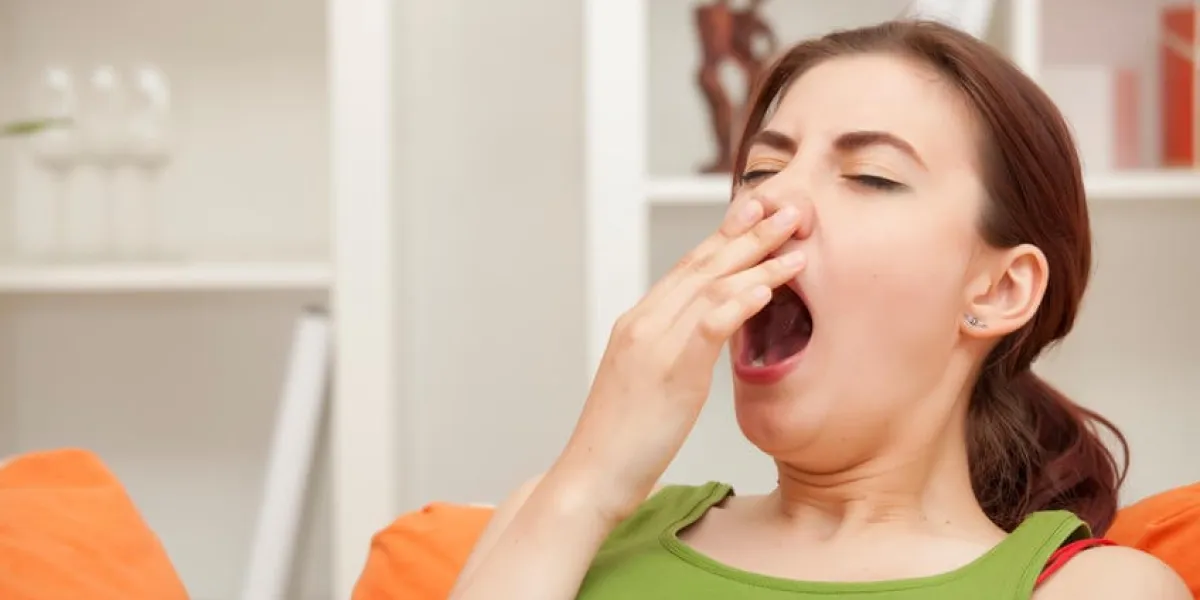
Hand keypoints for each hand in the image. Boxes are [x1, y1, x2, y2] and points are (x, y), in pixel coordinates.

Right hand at [553, 198, 806, 521]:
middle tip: (786, 207)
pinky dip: (737, 305)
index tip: (755, 211)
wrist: (590, 476)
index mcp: (639, 322)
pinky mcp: (668, 373)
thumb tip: (705, 336)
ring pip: (710, 289)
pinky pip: (706, 329)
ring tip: (793, 241)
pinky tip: (764, 289)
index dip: (725, 236)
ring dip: (756, 261)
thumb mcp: (647, 381)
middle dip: (748, 234)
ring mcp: (653, 344)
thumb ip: (673, 350)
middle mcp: (643, 322)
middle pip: (702, 266)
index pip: (688, 268)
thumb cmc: (622, 439)